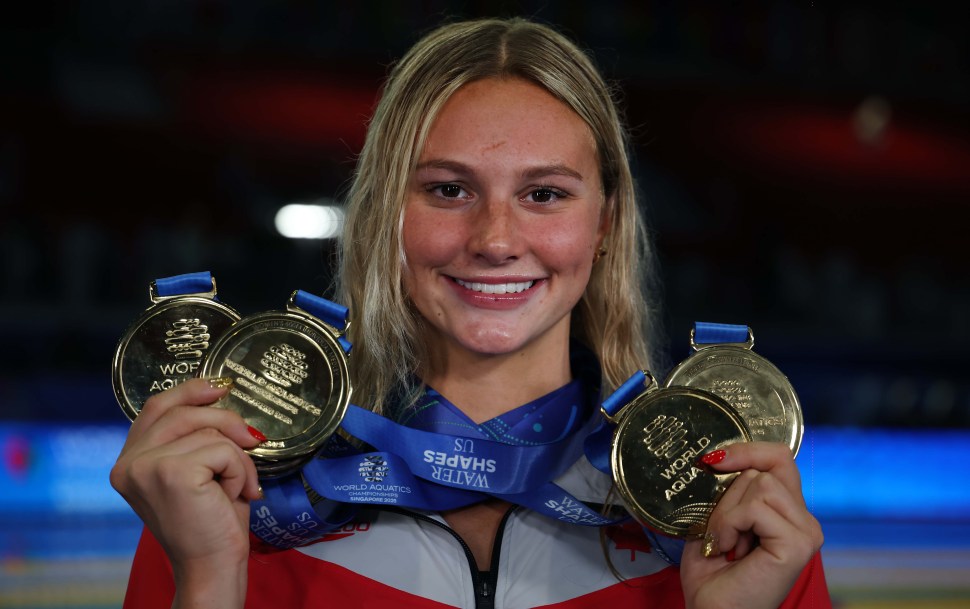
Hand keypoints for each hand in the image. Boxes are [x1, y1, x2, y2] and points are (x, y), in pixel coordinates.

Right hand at [109, 378, 263, 605]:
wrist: (212, 566)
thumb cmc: (210, 523)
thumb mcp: (197, 471)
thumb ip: (195, 437)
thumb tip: (220, 393)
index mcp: (129, 461)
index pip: (155, 407)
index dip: (190, 390)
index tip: (220, 386)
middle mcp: (128, 463)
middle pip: (184, 411)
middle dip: (226, 421)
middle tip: (251, 442)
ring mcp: (145, 467)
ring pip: (209, 430)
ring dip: (236, 457)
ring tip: (234, 487)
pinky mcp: (171, 473)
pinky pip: (223, 449)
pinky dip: (240, 469)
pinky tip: (232, 495)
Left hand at [679, 442, 823, 608]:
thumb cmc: (712, 575)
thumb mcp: (717, 519)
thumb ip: (730, 490)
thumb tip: (719, 457)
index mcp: (787, 511)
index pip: (779, 458)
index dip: (748, 450)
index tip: (713, 460)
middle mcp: (804, 520)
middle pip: (763, 471)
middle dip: (727, 498)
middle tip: (721, 534)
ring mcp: (805, 531)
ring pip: (760, 484)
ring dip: (727, 513)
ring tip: (725, 543)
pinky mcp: (798, 543)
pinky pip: (756, 508)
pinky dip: (730, 524)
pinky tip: (729, 549)